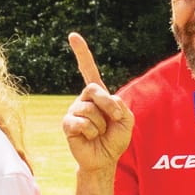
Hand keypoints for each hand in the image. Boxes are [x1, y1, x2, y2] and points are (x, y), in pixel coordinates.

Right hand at [61, 33, 132, 170]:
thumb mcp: (127, 118)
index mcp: (97, 94)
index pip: (87, 70)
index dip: (81, 53)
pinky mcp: (67, 125)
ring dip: (101, 125)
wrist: (104, 158)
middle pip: (94, 90)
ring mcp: (74, 111)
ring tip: (99, 133)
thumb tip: (101, 100)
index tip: (72, 36)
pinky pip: (81, 123)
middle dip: (108, 106)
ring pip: (89, 109)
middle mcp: (83, 99)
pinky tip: (89, 137)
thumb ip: (119, 104)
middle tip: (113, 121)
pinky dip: (91, 132)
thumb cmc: (115, 138)